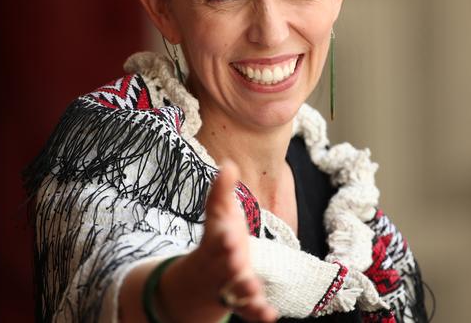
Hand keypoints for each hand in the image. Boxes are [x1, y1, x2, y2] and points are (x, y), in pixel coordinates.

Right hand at [159, 160, 277, 322]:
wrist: (201, 279)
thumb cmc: (217, 239)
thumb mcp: (218, 213)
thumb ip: (221, 190)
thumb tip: (228, 163)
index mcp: (215, 242)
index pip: (216, 239)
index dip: (222, 238)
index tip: (229, 235)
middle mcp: (221, 265)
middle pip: (224, 266)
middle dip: (230, 264)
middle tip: (237, 261)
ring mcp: (230, 285)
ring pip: (235, 291)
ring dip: (245, 291)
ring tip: (253, 290)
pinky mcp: (241, 302)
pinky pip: (248, 310)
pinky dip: (257, 313)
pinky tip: (269, 315)